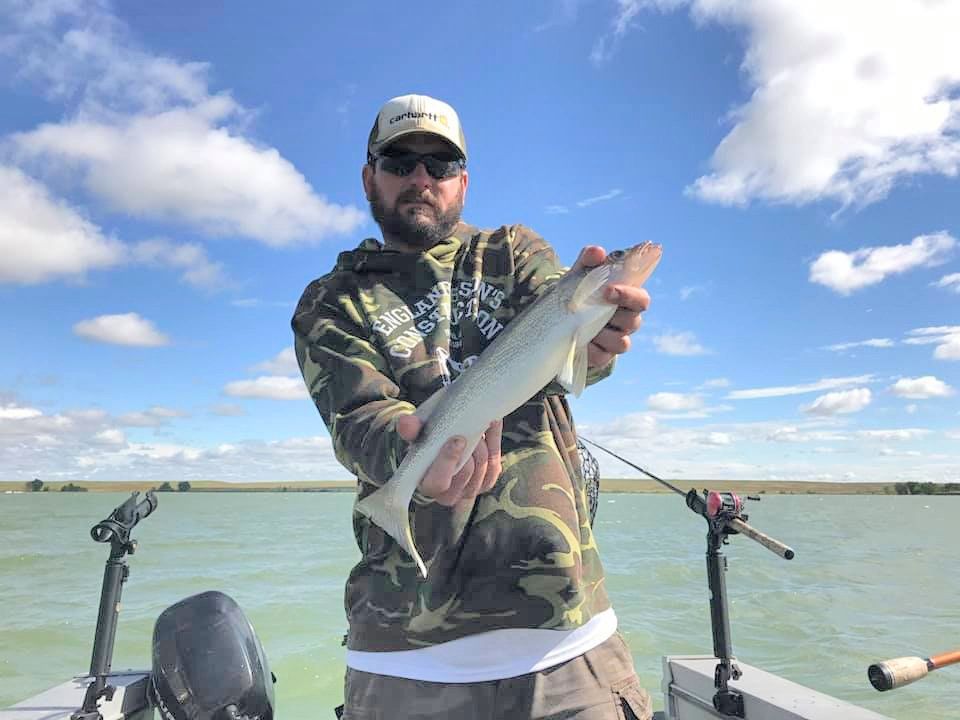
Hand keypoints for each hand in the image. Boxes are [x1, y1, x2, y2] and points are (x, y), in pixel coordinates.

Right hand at [397, 415, 502, 506]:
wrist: (444, 438)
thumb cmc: (426, 438)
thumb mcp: (417, 430)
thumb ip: (410, 427)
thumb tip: (405, 423)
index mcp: (426, 483)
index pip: (438, 483)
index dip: (448, 462)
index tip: (457, 439)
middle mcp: (447, 494)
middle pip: (467, 472)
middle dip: (471, 449)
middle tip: (469, 429)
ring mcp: (468, 490)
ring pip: (484, 468)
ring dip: (483, 446)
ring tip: (477, 427)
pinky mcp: (485, 483)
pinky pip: (495, 465)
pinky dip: (494, 442)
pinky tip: (491, 425)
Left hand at [572, 245, 651, 368]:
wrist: (557, 316)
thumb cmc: (577, 291)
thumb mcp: (579, 274)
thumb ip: (588, 259)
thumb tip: (598, 251)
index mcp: (627, 300)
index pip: (642, 300)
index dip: (630, 296)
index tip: (608, 291)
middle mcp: (627, 321)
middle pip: (634, 322)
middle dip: (613, 316)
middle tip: (592, 309)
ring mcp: (616, 340)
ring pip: (622, 343)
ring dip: (602, 334)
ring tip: (583, 325)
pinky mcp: (603, 356)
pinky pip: (603, 357)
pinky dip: (592, 349)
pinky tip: (580, 341)